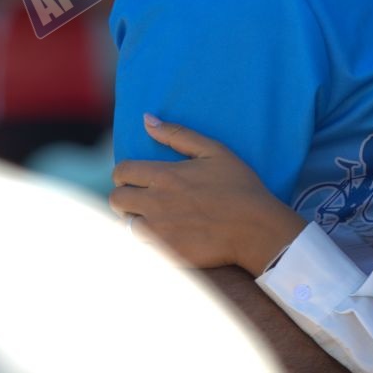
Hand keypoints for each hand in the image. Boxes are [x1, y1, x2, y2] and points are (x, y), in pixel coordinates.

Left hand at [111, 114, 305, 273]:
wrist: (256, 229)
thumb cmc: (239, 186)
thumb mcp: (213, 151)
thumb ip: (177, 134)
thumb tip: (146, 119)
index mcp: (164, 176)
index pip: (122, 171)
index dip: (125, 173)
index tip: (138, 177)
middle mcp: (155, 203)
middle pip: (116, 199)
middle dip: (124, 196)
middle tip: (142, 198)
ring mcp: (159, 231)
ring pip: (126, 224)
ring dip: (135, 219)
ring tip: (155, 218)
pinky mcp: (165, 254)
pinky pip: (140, 246)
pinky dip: (147, 240)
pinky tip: (166, 235)